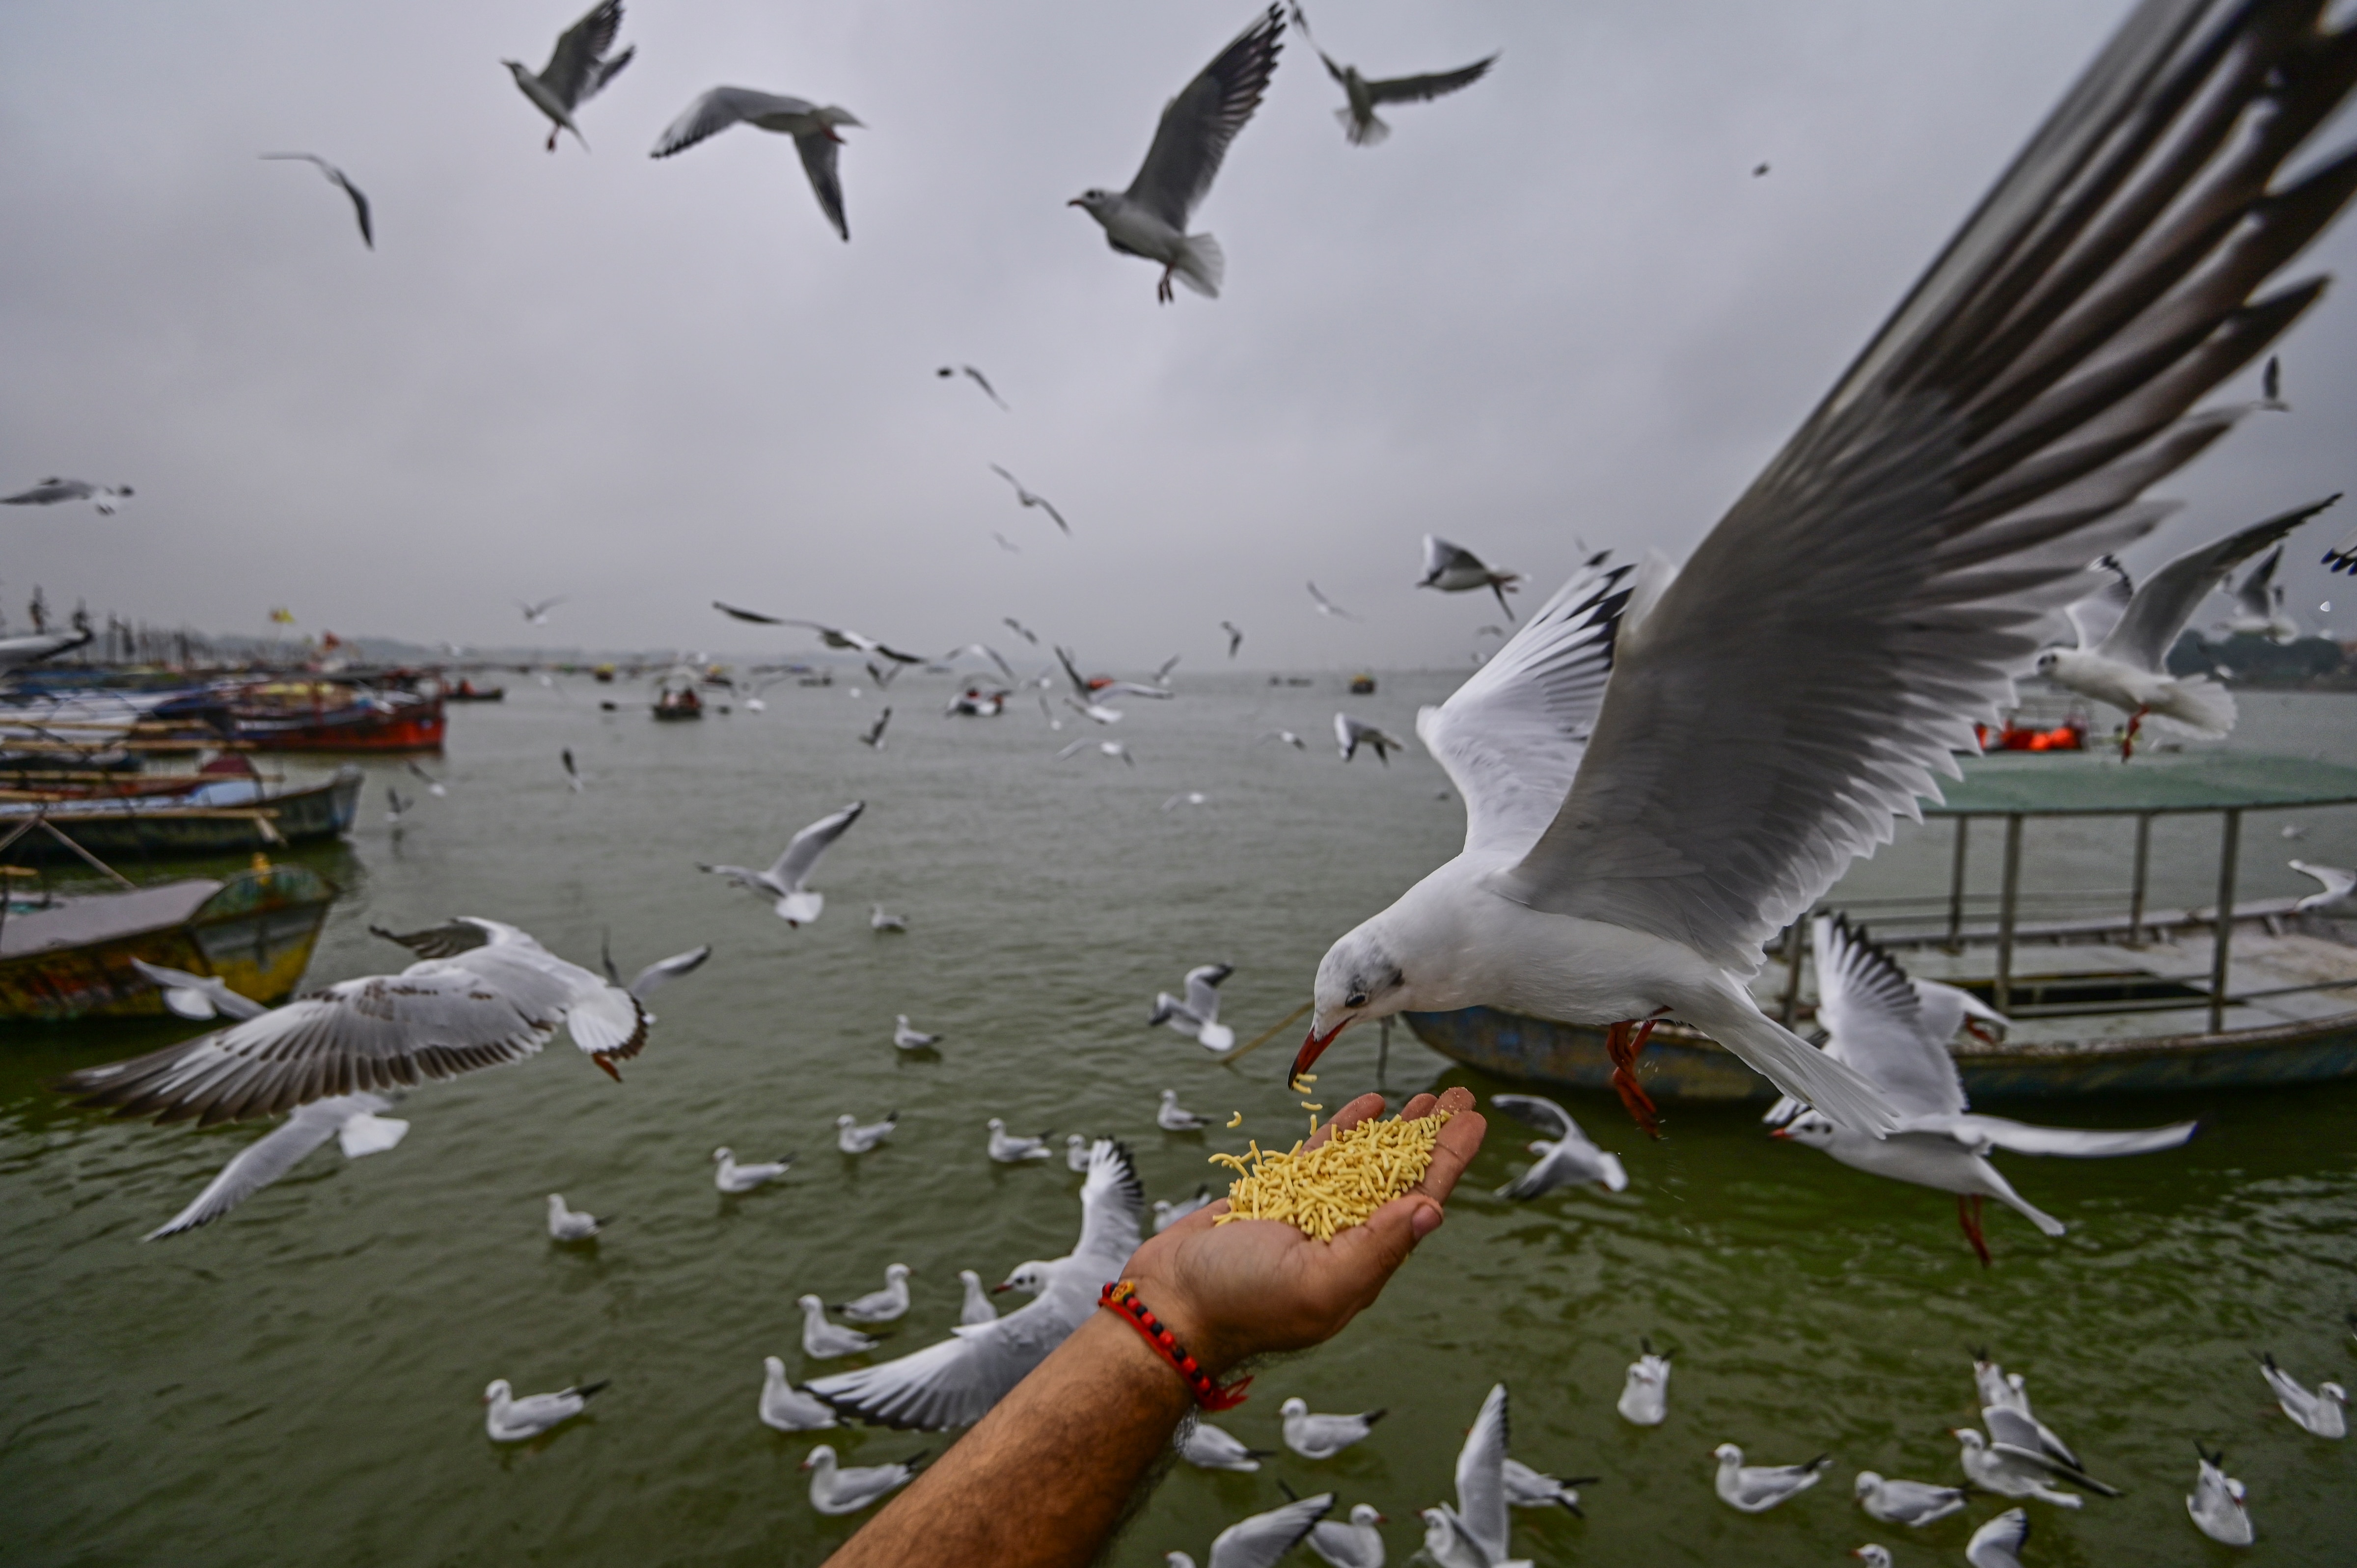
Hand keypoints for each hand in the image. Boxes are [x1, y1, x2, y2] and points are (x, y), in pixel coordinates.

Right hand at [1120, 1087, 1484, 1376]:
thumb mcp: (1318, 1282)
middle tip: (1459, 1099)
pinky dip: (1346, 1130)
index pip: (1420, 1200)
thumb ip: (1376, 1247)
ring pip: (1366, 1161)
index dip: (1449, 1160)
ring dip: (1398, 1130)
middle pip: (1402, 1175)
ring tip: (1426, 1098)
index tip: (1475, 1122)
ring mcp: (1311, 1213)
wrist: (1168, 1303)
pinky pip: (1322, 1156)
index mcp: (1363, 1261)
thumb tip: (1432, 1211)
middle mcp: (1345, 1235)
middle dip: (1433, 1137)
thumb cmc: (1240, 1303)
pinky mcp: (1277, 1195)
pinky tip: (1369, 1106)